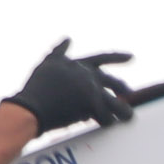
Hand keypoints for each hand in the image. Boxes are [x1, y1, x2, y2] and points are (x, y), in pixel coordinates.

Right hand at [4, 41, 135, 134]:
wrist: (31, 107)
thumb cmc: (36, 89)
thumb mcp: (47, 64)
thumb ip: (60, 52)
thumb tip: (68, 39)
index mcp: (77, 64)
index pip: (102, 58)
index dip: (118, 57)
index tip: (132, 56)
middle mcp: (87, 75)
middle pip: (113, 82)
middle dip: (123, 89)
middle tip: (130, 94)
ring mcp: (90, 89)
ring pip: (116, 103)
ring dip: (123, 111)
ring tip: (129, 117)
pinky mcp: (92, 105)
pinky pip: (106, 118)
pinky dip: (106, 122)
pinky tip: (106, 125)